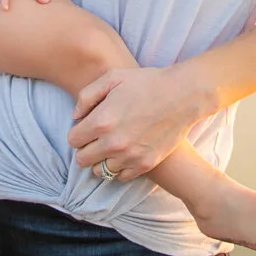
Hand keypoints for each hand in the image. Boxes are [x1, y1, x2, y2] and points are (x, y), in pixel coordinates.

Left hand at [67, 65, 206, 181]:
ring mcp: (130, 156)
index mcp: (102, 121)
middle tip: (96, 138)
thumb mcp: (113, 77)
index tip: (86, 127)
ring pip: (100, 171)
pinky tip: (124, 153)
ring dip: (101, 160)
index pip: (73, 140)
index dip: (77, 133)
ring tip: (111, 146)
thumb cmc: (147, 83)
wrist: (183, 96)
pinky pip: (120, 177)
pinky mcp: (145, 164)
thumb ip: (87, 96)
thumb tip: (75, 116)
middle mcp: (113, 143)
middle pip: (82, 160)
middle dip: (85, 149)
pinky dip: (119, 168)